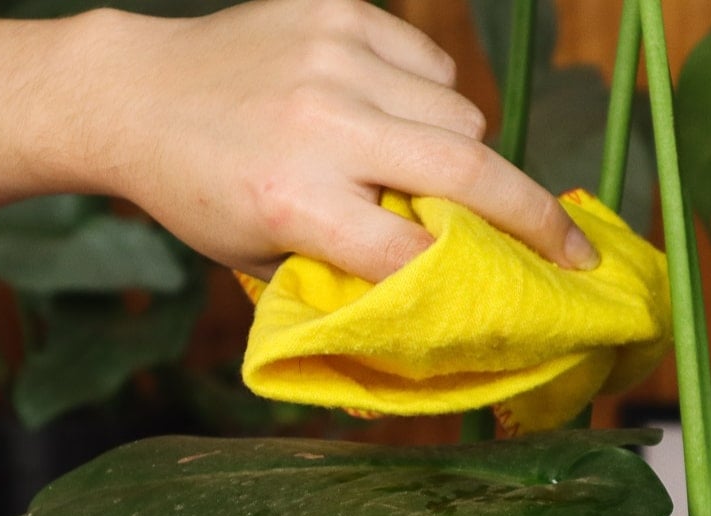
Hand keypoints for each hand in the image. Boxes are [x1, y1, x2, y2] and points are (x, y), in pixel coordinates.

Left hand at [79, 0, 598, 280]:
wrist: (140, 95)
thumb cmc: (202, 193)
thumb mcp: (261, 256)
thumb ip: (349, 268)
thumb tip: (447, 277)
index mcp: (292, 201)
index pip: (414, 253)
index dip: (482, 279)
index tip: (539, 292)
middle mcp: (321, 125)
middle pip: (469, 171)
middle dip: (536, 217)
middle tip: (571, 248)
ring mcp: (335, 59)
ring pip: (462, 115)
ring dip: (461, 152)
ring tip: (417, 165)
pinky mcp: (341, 12)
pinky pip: (433, 66)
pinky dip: (429, 98)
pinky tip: (388, 111)